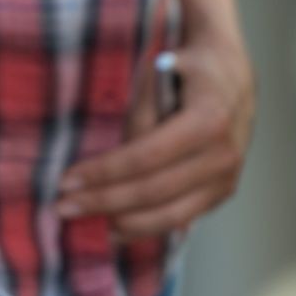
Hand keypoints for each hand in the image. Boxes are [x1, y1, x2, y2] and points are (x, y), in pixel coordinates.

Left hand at [55, 24, 254, 240]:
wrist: (231, 72)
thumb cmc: (187, 66)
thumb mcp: (160, 70)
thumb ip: (139, 114)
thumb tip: (110, 165)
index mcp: (208, 119)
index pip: (146, 156)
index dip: (104, 172)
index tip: (67, 179)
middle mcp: (223, 155)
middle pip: (153, 191)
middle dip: (104, 201)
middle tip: (64, 206)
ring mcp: (227, 178)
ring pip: (169, 215)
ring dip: (123, 223)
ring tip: (85, 222)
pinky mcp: (224, 192)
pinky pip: (182, 219)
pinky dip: (147, 228)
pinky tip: (116, 229)